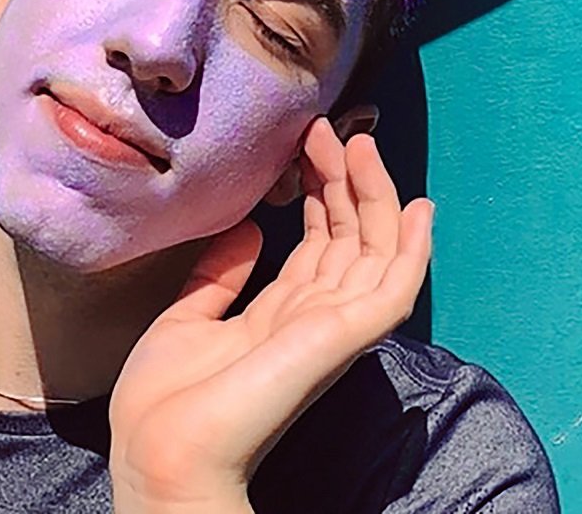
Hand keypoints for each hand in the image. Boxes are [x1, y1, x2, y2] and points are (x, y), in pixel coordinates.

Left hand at [108, 117, 433, 512]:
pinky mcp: (343, 337)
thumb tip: (246, 227)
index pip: (317, 249)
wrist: (163, 450)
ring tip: (364, 145)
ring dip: (375, 198)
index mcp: (281, 320)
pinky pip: (394, 290)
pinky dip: (412, 250)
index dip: (321, 197)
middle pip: (348, 242)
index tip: (311, 146)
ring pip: (374, 254)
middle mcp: (315, 322)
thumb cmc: (167, 402)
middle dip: (346, 184)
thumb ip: (219, 277)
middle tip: (333, 131)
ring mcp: (333, 330)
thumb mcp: (187, 319)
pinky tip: (418, 210)